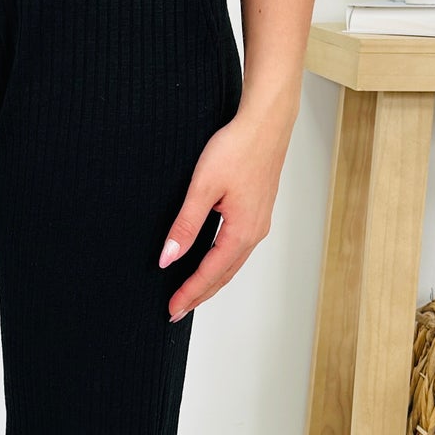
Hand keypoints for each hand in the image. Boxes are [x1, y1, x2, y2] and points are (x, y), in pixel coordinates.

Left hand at [158, 96, 295, 320]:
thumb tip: (168, 258)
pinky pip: (237, 249)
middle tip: (178, 311)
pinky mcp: (257, 212)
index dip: (189, 293)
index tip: (172, 309)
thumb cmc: (238, 148)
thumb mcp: (203, 188)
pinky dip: (222, 263)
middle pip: (224, 275)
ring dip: (212, 281)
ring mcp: (259, 223)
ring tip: (192, 294)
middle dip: (200, 295)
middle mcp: (254, 232)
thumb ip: (185, 225)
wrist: (266, 123)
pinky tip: (211, 262)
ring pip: (232, 263)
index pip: (210, 273)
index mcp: (242, 231)